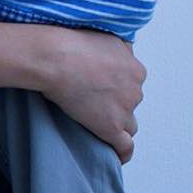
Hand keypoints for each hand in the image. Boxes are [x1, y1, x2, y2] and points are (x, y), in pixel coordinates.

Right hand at [38, 28, 146, 163]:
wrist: (56, 58)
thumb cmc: (73, 44)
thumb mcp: (106, 36)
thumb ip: (120, 49)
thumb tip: (122, 53)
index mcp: (136, 70)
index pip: (133, 85)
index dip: (117, 88)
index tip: (101, 89)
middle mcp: (135, 90)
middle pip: (130, 104)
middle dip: (115, 105)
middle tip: (92, 103)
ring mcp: (124, 110)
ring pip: (128, 125)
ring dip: (116, 125)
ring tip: (98, 125)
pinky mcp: (111, 127)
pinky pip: (125, 146)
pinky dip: (122, 152)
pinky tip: (116, 156)